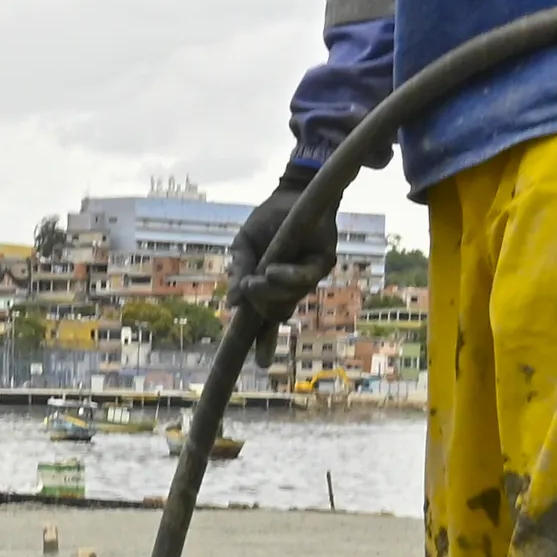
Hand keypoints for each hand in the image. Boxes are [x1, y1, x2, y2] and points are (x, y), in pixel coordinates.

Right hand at [224, 166, 327, 341]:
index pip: (267, 320)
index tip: (260, 363)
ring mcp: (308, 276)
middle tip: (249, 290)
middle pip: (277, 313)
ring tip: (258, 279)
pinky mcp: (324, 261)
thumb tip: (233, 306)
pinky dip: (287, 278)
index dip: (264, 342)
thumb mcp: (243, 245)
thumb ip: (238, 272)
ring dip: (271, 292)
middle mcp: (292, 287)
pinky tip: (273, 272)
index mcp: (272, 287)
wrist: (290, 194)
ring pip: (290, 297)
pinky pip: (306, 277)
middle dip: (261, 308)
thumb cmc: (267, 221)